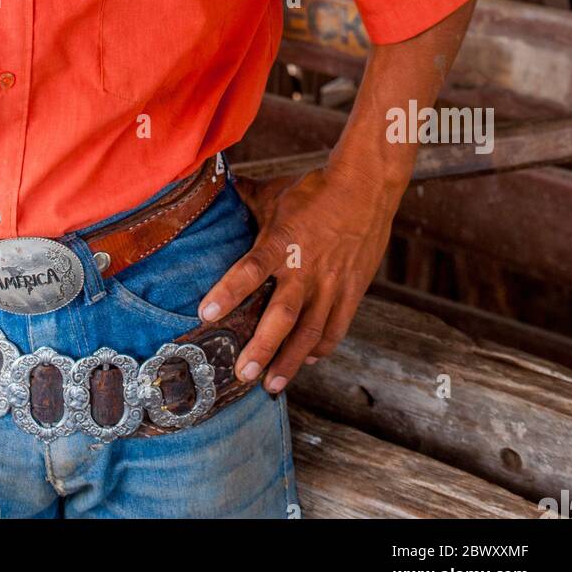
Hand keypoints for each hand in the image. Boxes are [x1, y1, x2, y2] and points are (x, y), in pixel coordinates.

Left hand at [197, 167, 400, 392]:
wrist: (366, 186)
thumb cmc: (314, 189)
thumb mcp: (274, 192)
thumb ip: (242, 199)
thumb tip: (210, 187)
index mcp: (281, 241)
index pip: (250, 270)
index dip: (228, 292)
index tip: (205, 313)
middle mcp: (306, 267)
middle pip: (282, 314)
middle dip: (262, 346)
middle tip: (243, 372)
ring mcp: (332, 283)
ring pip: (310, 331)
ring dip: (291, 360)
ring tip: (271, 385)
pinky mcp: (352, 290)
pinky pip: (336, 327)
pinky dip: (321, 347)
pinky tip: (308, 360)